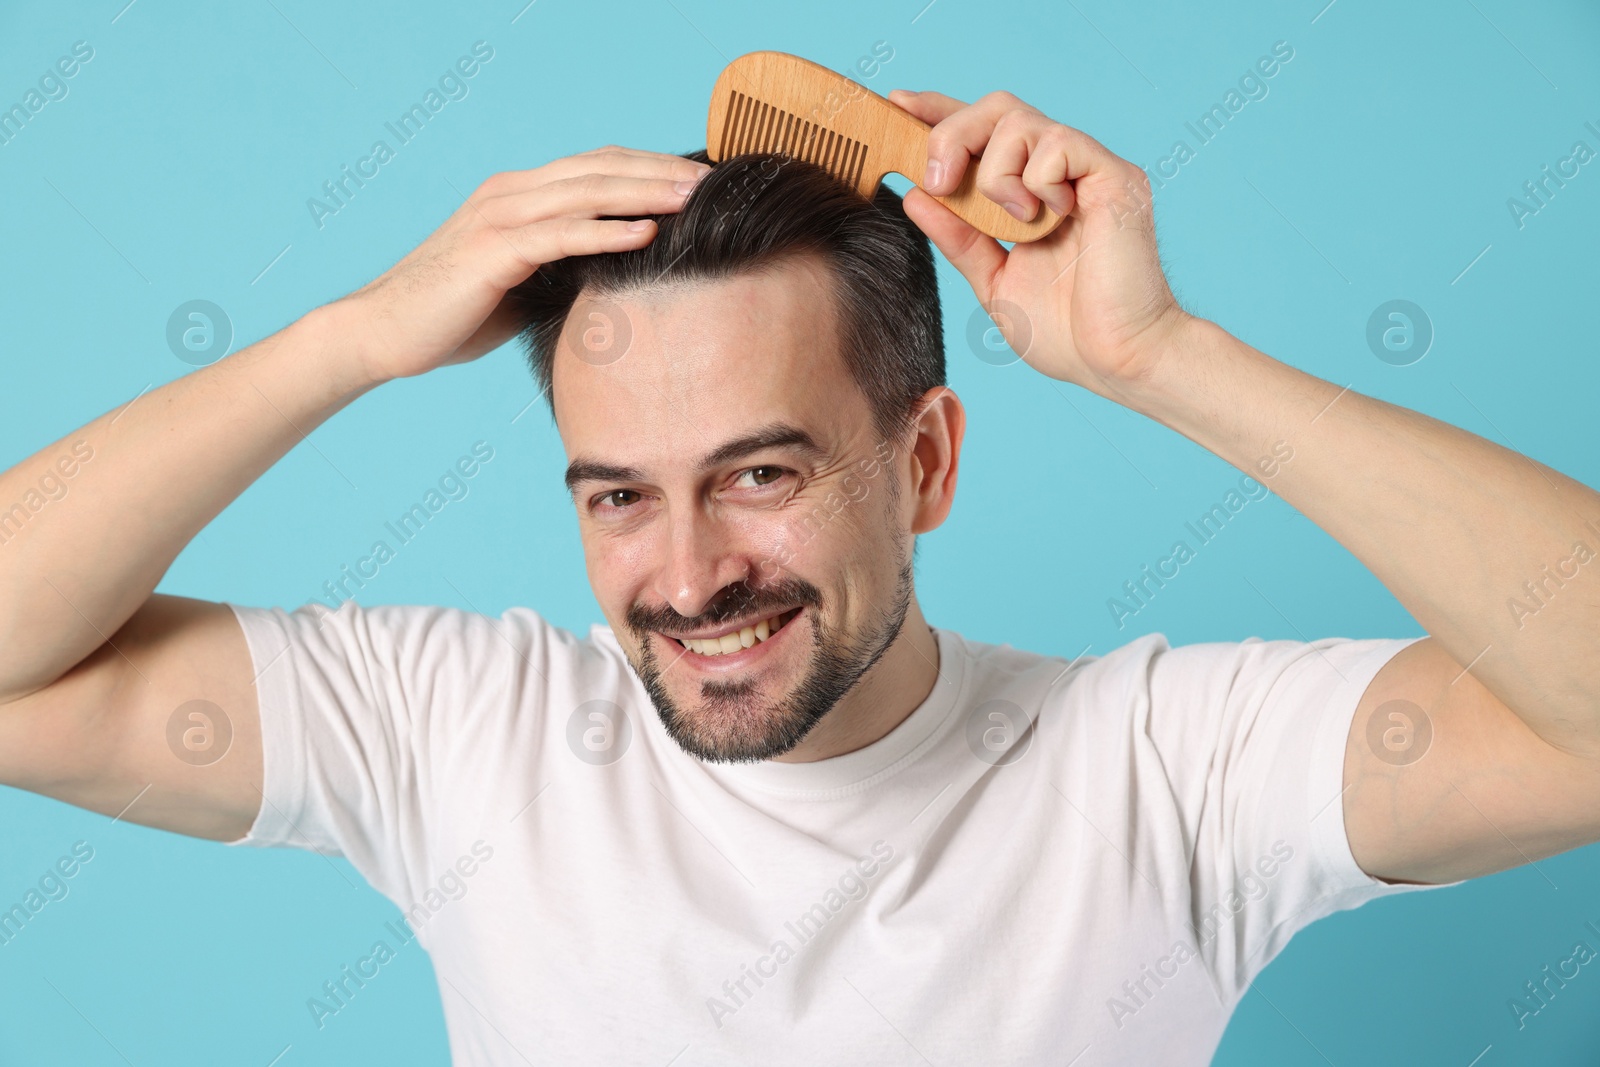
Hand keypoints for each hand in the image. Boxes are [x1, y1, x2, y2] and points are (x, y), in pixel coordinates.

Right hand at [328, 147, 710, 382]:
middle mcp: (511, 193)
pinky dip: (606, 230)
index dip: (650, 167)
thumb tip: (621, 281)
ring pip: (587, 191)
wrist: (384, 333)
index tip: (700, 180)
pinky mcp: (492, 250)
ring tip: (696, 198)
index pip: (598, 167)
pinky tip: (646, 232)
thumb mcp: (523, 284)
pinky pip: (560, 234)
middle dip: (662, 172)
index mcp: (520, 195)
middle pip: (602, 167)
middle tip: (715, 180)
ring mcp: (500, 216)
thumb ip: (565, 269)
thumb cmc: (454, 314)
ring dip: (646, 192)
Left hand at [888, 89, 1189, 390]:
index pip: (983, 131)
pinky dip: (1036, 180)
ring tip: (1011, 221)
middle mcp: (1061, 171)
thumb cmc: (1067, 331)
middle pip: (996, 107)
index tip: (898, 106)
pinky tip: (1049, 220)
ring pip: (1020, 119)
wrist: (1115, 361)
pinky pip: (1058, 144)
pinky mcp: (1114, 178)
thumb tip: (915, 195)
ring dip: (994, 170)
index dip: (939, 112)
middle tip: (937, 179)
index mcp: (1031, 191)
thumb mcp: (994, 280)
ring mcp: (1088, 171)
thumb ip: (959, 238)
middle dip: (952, 133)